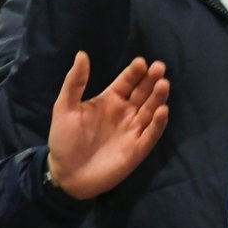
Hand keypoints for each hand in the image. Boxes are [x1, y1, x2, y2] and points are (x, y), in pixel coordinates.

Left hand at [46, 52, 169, 199]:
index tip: (141, 61)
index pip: (126, 82)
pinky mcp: (137, 149)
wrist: (66, 174)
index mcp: (109, 101)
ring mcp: (132, 131)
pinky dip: (157, 123)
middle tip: (159, 67)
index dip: (134, 72)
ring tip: (163, 83)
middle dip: (151, 80)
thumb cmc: (64, 139)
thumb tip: (82, 54)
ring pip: (150, 110)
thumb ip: (75, 82)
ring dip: (158, 97)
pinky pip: (151, 134)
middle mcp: (124, 113)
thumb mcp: (65, 107)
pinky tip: (162, 110)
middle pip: (142, 93)